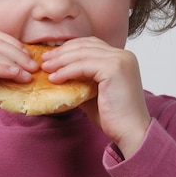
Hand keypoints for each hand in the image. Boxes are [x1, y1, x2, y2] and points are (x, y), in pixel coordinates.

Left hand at [41, 37, 150, 157]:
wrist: (131, 132)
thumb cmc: (114, 118)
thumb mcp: (93, 94)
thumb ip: (80, 81)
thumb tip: (58, 76)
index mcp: (122, 58)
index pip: (91, 44)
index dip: (70, 48)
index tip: (52, 57)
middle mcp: (123, 55)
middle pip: (86, 45)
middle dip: (62, 52)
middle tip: (44, 60)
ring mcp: (120, 60)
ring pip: (82, 53)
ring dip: (60, 60)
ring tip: (45, 68)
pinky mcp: (114, 68)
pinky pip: (83, 65)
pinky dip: (66, 71)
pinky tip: (55, 78)